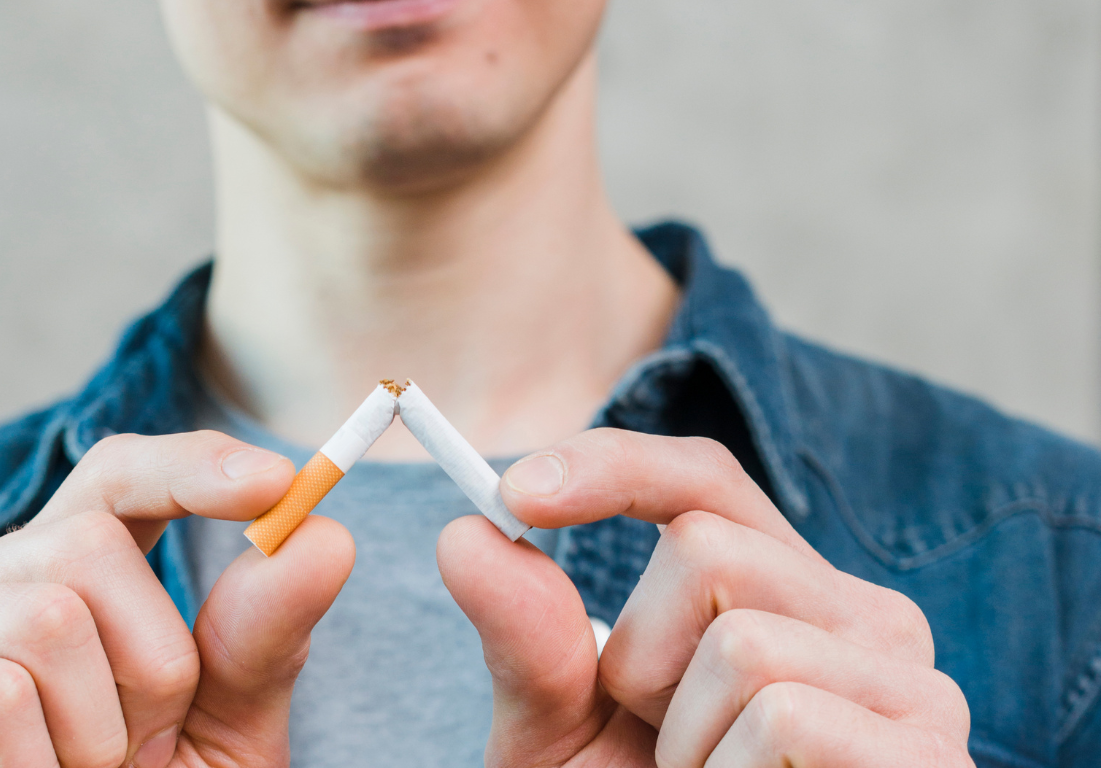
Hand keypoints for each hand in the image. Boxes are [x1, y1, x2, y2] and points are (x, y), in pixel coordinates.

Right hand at [0, 431, 354, 767]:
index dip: (192, 466)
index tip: (280, 482)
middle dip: (149, 670)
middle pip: (94, 548)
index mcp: (52, 574)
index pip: (118, 478)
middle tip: (120, 756)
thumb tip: (325, 535)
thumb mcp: (212, 734)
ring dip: (94, 734)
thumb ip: (258, 642)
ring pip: (51, 618)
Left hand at [438, 429, 972, 766]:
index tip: (515, 493)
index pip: (705, 480)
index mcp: (784, 591)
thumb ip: (529, 641)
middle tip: (667, 745)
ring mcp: (914, 686)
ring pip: (743, 645)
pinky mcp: (929, 756)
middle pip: (705, 548)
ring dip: (686, 743)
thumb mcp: (566, 731)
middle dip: (641, 660)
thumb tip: (465, 536)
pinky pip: (786, 720)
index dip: (612, 467)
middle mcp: (864, 619)